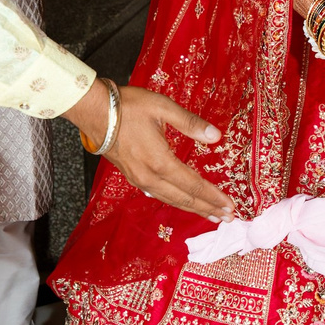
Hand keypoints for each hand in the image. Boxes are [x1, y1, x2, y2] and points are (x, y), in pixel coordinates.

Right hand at [64, 81, 229, 218]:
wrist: (94, 112)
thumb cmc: (128, 107)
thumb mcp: (162, 107)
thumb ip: (190, 123)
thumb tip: (216, 136)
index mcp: (161, 161)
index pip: (193, 185)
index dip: (213, 196)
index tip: (230, 206)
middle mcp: (150, 177)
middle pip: (184, 198)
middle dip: (207, 208)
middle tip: (228, 217)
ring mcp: (139, 179)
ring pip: (170, 200)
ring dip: (192, 208)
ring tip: (210, 215)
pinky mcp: (132, 177)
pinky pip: (158, 195)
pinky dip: (175, 201)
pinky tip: (181, 202)